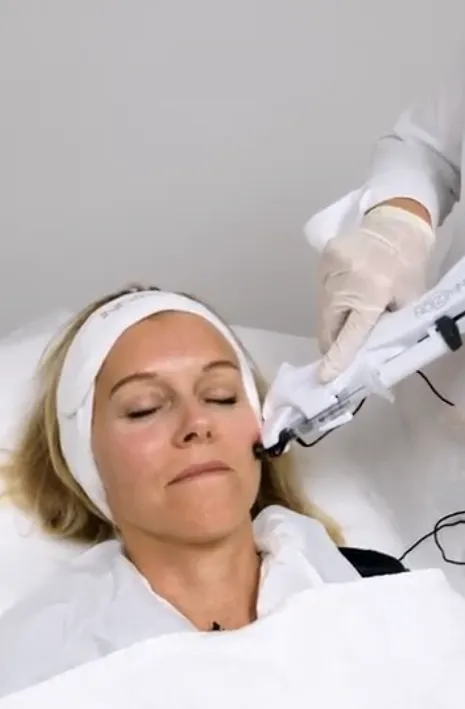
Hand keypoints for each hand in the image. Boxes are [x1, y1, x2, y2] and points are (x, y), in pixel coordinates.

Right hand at [317, 205, 433, 381]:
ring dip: (332, 321)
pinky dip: (331, 301)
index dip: (338, 357)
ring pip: (322, 311)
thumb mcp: (408, 299)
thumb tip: (368, 354)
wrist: (395, 224)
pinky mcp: (322, 261)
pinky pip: (320, 293)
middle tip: (340, 349)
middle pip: (329, 325)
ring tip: (348, 315)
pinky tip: (346, 294)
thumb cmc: (408, 266)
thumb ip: (388, 326)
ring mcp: (330, 269)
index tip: (324, 376)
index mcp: (372, 293)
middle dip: (333, 341)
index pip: (350, 333)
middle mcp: (346, 282)